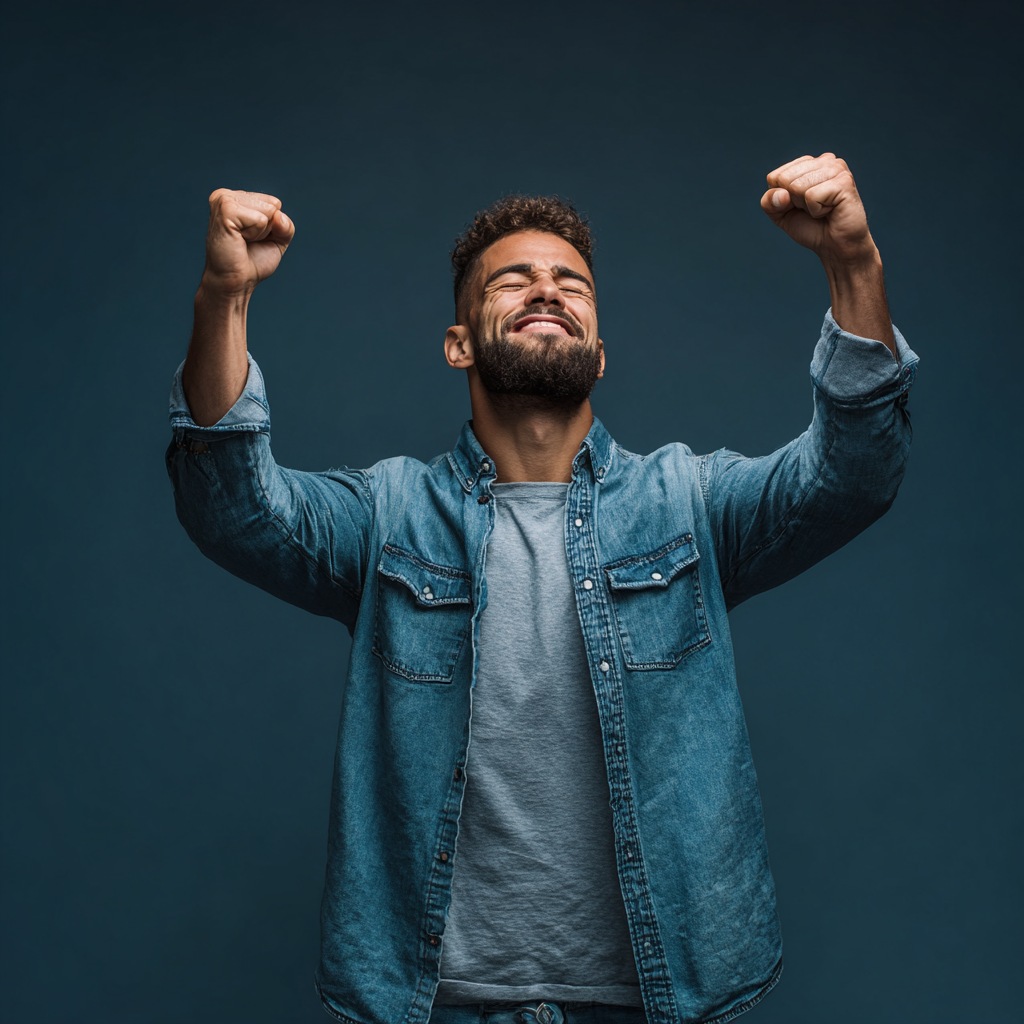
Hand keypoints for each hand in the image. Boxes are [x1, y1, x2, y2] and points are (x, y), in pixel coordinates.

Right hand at [202, 188, 294, 294]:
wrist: (235, 281)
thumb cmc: (251, 262)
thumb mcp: (276, 240)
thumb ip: (286, 224)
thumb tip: (278, 215)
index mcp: (236, 198)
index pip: (274, 203)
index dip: (272, 227)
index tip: (252, 238)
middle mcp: (227, 195)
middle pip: (273, 205)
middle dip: (267, 229)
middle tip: (247, 241)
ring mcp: (224, 200)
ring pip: (268, 210)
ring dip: (260, 232)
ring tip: (242, 241)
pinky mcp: (225, 210)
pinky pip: (260, 219)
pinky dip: (255, 234)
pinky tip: (239, 240)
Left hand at [760, 154, 876, 267]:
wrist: (835, 246)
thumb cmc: (811, 227)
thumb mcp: (781, 214)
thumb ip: (769, 202)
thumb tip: (781, 194)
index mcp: (808, 164)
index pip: (775, 177)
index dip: (781, 199)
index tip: (799, 207)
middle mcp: (824, 160)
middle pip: (784, 179)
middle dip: (793, 202)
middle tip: (813, 209)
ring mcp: (836, 168)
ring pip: (797, 186)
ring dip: (806, 206)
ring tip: (823, 209)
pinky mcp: (844, 181)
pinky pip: (811, 196)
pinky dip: (816, 211)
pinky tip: (830, 210)